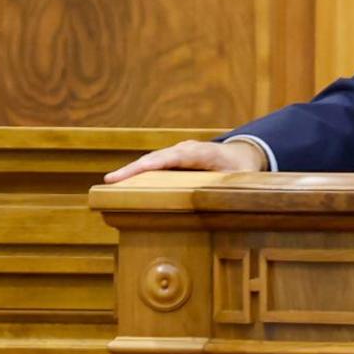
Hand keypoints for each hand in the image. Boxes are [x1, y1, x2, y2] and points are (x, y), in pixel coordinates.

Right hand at [103, 139, 266, 182]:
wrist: (243, 155)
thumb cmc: (242, 170)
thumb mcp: (244, 180)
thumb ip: (238, 189)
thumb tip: (233, 204)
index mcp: (203, 154)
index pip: (175, 157)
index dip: (154, 164)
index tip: (139, 169)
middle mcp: (187, 150)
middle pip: (157, 158)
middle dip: (133, 168)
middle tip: (109, 181)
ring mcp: (179, 153)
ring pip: (152, 161)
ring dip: (132, 171)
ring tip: (110, 184)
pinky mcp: (173, 160)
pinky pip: (154, 166)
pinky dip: (139, 173)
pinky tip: (122, 184)